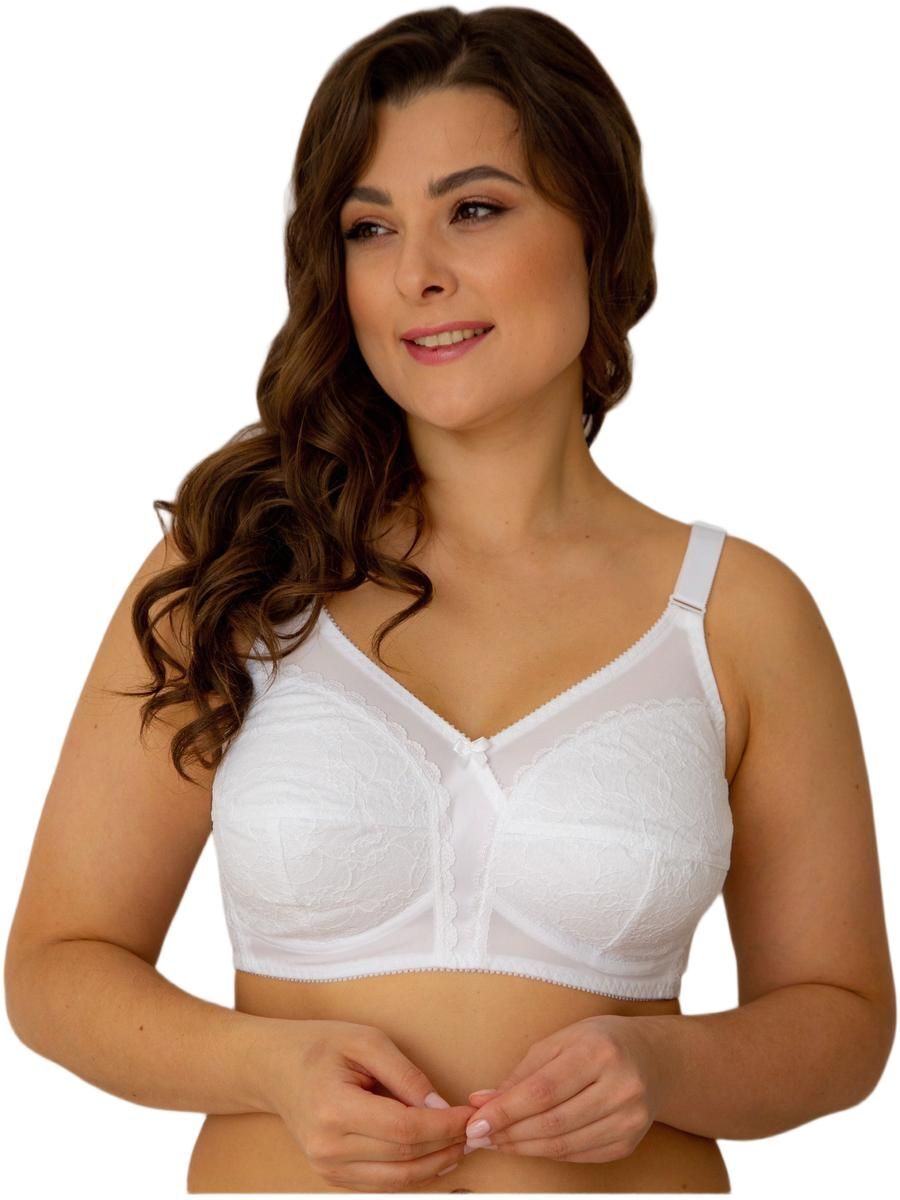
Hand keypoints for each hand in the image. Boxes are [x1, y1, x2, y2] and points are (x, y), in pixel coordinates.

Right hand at [259, 1018, 475, 1191]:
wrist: (275, 1068)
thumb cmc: (321, 1046)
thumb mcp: (366, 1041)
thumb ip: (405, 1075)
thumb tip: (440, 1108)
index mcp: (334, 1110)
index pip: (403, 1129)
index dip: (443, 1126)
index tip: (469, 1115)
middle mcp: (328, 1148)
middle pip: (403, 1157)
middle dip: (446, 1145)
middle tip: (473, 1129)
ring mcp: (327, 1168)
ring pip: (396, 1179)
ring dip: (435, 1165)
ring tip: (460, 1144)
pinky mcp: (332, 1176)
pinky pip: (382, 1183)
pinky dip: (412, 1173)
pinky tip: (434, 1155)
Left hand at [463, 1015, 661, 1162]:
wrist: (652, 1058)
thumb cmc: (598, 1042)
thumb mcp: (559, 1043)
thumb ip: (521, 1074)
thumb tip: (482, 1102)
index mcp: (599, 1051)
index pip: (544, 1090)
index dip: (507, 1110)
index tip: (477, 1122)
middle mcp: (620, 1086)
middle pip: (553, 1122)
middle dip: (510, 1133)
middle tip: (479, 1136)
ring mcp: (629, 1118)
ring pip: (565, 1145)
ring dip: (524, 1147)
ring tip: (498, 1141)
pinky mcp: (629, 1142)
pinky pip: (579, 1155)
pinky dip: (548, 1153)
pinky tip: (529, 1145)